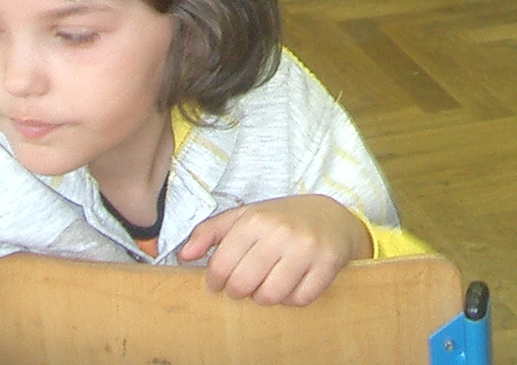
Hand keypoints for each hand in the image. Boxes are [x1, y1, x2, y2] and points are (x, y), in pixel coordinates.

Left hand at [179, 194, 372, 306]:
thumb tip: (183, 256)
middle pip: (243, 285)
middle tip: (246, 283)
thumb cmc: (281, 219)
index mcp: (255, 219)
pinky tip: (292, 283)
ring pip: (270, 296)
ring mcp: (306, 248)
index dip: (216, 282)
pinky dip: (292, 298)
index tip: (220, 282)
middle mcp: (281, 232)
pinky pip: (299, 300)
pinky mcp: (328, 263)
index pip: (221, 267)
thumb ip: (209, 232)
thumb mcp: (244, 216)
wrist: (333, 216)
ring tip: (269, 282)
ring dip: (266, 296)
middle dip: (240, 291)